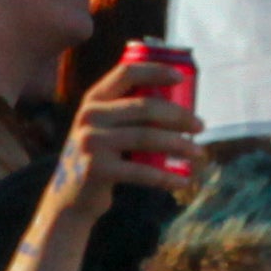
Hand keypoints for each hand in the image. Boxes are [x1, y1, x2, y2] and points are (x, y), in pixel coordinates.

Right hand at [55, 46, 203, 200]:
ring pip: (147, 137)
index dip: (156, 71)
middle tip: (200, 126)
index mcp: (93, 99)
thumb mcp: (103, 127)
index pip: (127, 73)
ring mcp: (92, 142)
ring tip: (199, 153)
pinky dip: (166, 177)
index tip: (182, 78)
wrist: (70, 199)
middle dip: (179, 115)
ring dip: (179, 145)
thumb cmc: (100, 157)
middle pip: (144, 106)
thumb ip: (125, 111)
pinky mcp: (98, 170)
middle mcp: (90, 116)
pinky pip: (141, 172)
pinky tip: (182, 181)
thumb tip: (177, 100)